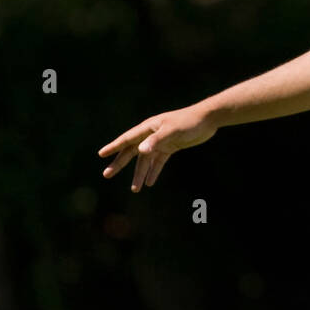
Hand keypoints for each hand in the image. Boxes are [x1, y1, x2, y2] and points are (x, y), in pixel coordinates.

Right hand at [98, 105, 217, 191]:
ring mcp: (161, 141)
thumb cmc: (188, 122)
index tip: (101, 154)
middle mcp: (151, 135)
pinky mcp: (171, 147)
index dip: (113, 147)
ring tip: (134, 189)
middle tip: (107, 175)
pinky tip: (150, 183)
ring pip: (145, 160)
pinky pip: (158, 161)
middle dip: (120, 163)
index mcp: (148, 128)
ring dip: (139, 173)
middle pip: (131, 151)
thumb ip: (156, 140)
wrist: (207, 120)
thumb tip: (140, 151)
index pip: (127, 139)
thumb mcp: (172, 131)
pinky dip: (154, 171)